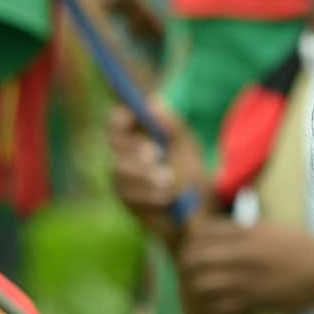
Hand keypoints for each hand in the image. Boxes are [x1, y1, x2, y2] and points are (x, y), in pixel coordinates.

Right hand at [108, 103, 204, 241]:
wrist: (198, 212)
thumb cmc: (191, 173)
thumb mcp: (186, 145)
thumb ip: (172, 124)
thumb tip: (153, 101)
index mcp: (137, 135)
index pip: (117, 121)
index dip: (120, 118)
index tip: (132, 118)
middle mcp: (124, 155)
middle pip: (115, 145)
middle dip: (135, 148)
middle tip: (155, 154)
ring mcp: (122, 179)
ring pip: (119, 171)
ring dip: (144, 175)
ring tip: (169, 181)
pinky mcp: (126, 201)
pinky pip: (127, 195)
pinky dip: (149, 195)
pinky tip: (167, 198)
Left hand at [179, 220, 313, 313]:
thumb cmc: (295, 247)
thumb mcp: (266, 228)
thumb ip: (237, 229)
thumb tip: (208, 230)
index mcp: (244, 233)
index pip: (200, 234)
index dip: (192, 242)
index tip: (194, 247)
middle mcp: (241, 254)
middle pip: (195, 259)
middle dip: (189, 265)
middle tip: (192, 269)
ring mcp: (246, 279)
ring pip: (202, 284)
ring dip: (199, 286)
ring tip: (204, 287)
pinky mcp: (252, 301)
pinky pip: (219, 306)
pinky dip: (215, 304)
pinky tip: (220, 302)